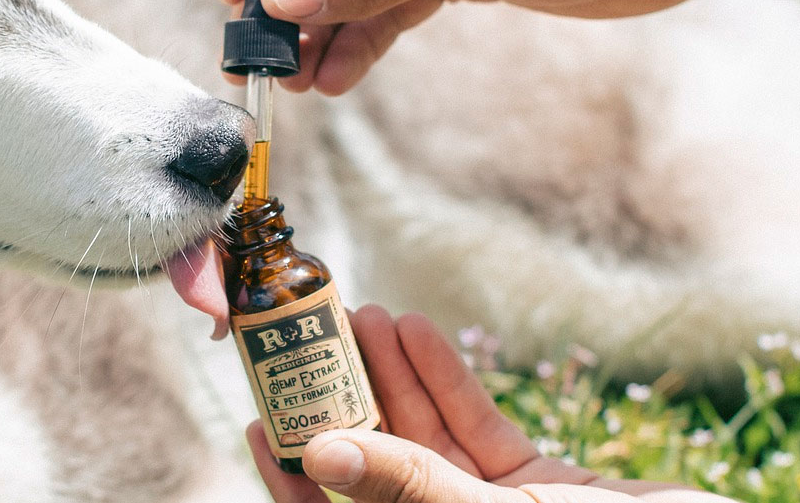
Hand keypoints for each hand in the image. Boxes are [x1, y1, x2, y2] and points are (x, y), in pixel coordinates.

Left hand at [247, 307, 739, 502]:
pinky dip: (449, 383)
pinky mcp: (541, 487)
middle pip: (379, 467)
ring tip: (363, 314)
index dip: (292, 479)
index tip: (258, 421)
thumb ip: (411, 486)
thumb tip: (320, 453)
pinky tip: (418, 333)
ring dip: (394, 377)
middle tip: (312, 339)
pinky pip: (478, 431)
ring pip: (426, 440)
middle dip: (346, 402)